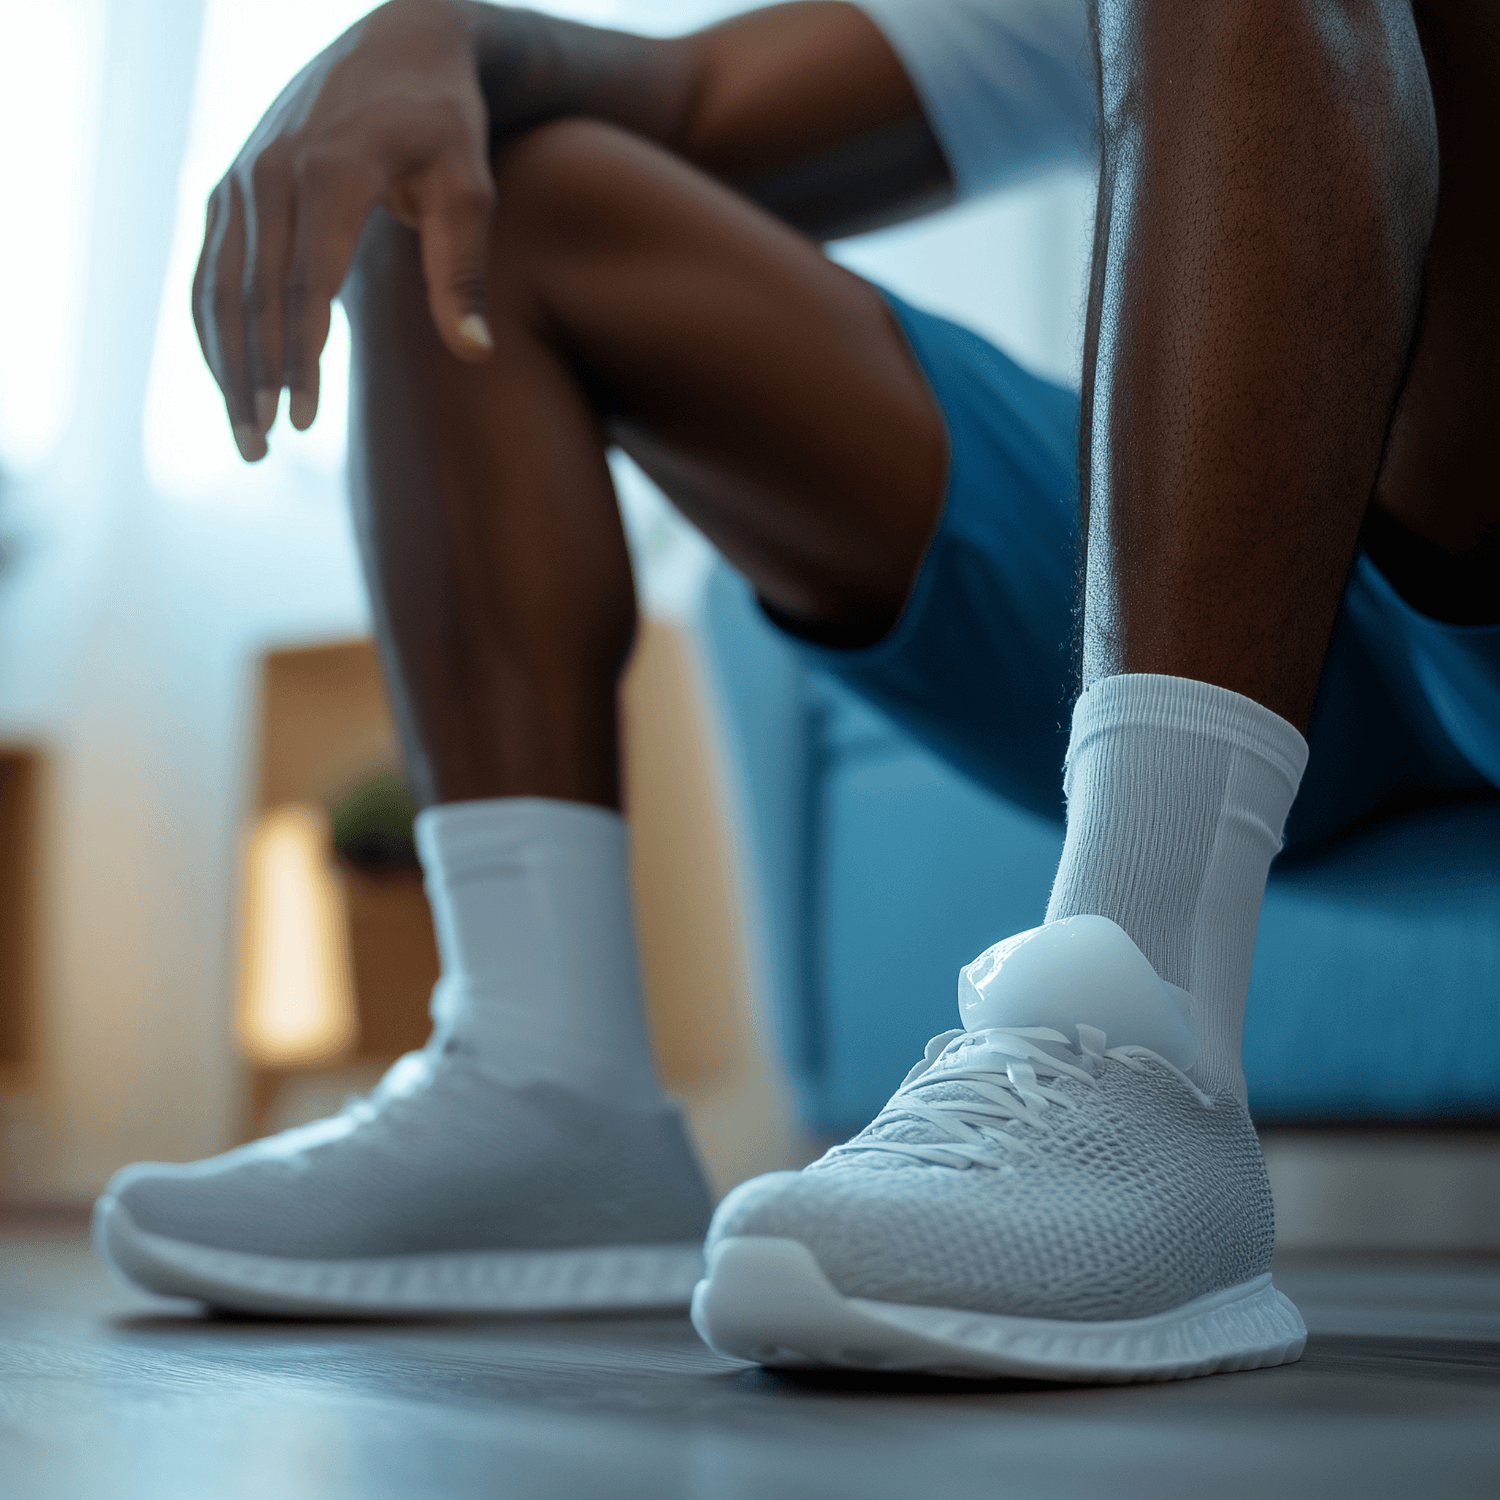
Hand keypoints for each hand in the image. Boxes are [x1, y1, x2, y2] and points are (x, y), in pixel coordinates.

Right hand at [194, 0, 495, 460]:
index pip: (306, 283)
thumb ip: (465, 270)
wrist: (398, 45)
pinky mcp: (230, 186)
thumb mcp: (470, 186)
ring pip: (217, 286)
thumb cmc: (446, 123)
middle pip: (251, 294)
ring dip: (224, 365)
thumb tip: (475, 354)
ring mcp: (242, 176)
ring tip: (244, 435)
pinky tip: (229, 382)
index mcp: (331, 170)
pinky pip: (208, 268)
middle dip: (253, 378)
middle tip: (260, 450)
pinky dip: (213, 329)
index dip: (301, 357)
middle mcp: (271, 170)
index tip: (306, 421)